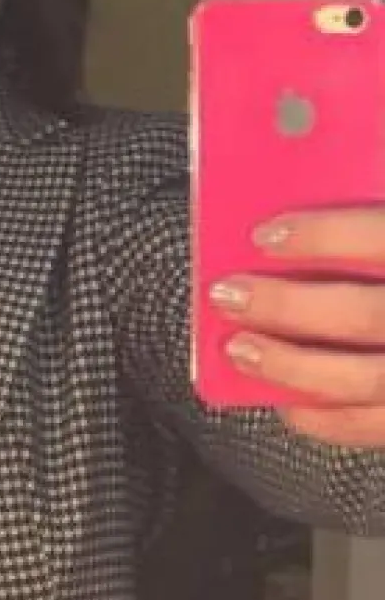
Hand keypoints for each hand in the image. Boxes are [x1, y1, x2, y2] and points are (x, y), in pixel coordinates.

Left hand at [209, 207, 384, 445]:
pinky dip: (326, 420)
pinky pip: (374, 426)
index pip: (382, 237)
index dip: (324, 236)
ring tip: (240, 350)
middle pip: (365, 315)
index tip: (265, 235)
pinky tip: (288, 402)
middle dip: (288, 306)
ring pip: (365, 380)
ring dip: (293, 367)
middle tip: (229, 295)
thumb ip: (373, 205)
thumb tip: (317, 173)